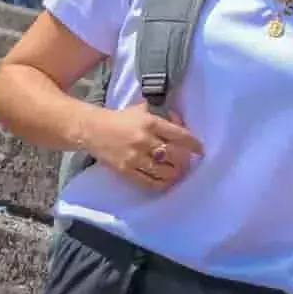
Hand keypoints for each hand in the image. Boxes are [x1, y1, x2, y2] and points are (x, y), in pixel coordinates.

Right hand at [86, 101, 202, 189]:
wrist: (92, 130)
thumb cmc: (120, 119)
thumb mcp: (142, 109)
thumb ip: (163, 114)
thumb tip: (181, 123)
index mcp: (150, 123)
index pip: (179, 135)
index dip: (193, 144)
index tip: (201, 150)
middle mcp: (144, 140)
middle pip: (175, 156)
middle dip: (185, 161)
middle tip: (187, 162)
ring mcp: (135, 157)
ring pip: (165, 171)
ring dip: (175, 174)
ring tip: (177, 172)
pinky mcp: (126, 171)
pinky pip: (150, 182)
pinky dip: (161, 184)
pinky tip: (166, 182)